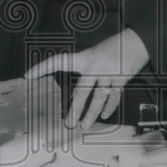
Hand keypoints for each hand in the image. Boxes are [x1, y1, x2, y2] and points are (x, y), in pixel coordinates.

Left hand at [25, 28, 149, 129]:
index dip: (43, 68)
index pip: (59, 61)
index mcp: (84, 57)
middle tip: (68, 123)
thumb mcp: (94, 53)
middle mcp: (95, 66)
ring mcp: (109, 74)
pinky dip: (109, 107)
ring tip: (84, 125)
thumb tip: (74, 93)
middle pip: (82, 92)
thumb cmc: (113, 47)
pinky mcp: (122, 80)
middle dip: (75, 109)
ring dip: (92, 114)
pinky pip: (113, 97)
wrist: (138, 40)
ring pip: (98, 98)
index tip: (28, 75)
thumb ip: (85, 69)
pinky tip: (104, 115)